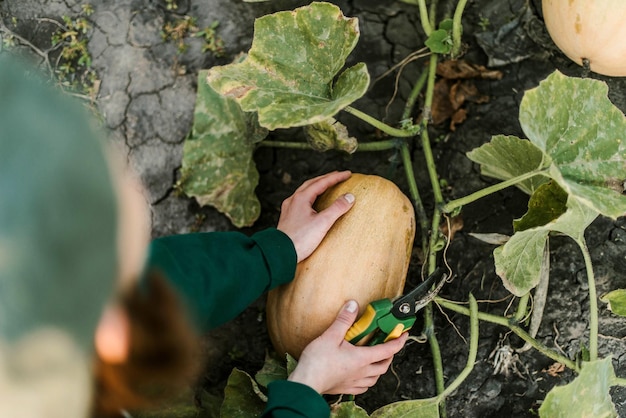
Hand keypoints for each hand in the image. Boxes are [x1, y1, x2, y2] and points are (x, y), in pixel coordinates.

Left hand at [277, 171, 354, 262]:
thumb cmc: (300, 239)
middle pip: (311, 184)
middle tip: (338, 176)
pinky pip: (300, 201)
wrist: (281, 254)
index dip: (336, 177)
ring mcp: (289, 208)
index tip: (348, 174)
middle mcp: (293, 200)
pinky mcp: (288, 218)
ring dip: (316, 186)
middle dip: (325, 179)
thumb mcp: (322, 223)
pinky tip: (311, 203)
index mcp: (301, 198)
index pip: (322, 182)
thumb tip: (349, 197)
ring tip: (326, 186)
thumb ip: (337, 208)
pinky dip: (310, 196)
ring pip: (304, 192)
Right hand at [287, 300, 407, 394]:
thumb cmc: (318, 362)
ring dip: (379, 368)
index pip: (388, 350)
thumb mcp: (331, 336)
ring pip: (375, 378)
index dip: (398, 341)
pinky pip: (364, 386)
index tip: (404, 334)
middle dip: (390, 355)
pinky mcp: (346, 388)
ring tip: (376, 359)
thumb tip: (353, 306)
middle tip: (389, 345)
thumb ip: (344, 320)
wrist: (306, 383)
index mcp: (362, 359)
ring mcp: (354, 382)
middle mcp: (362, 372)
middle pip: (384, 365)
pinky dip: (368, 380)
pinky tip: (361, 375)